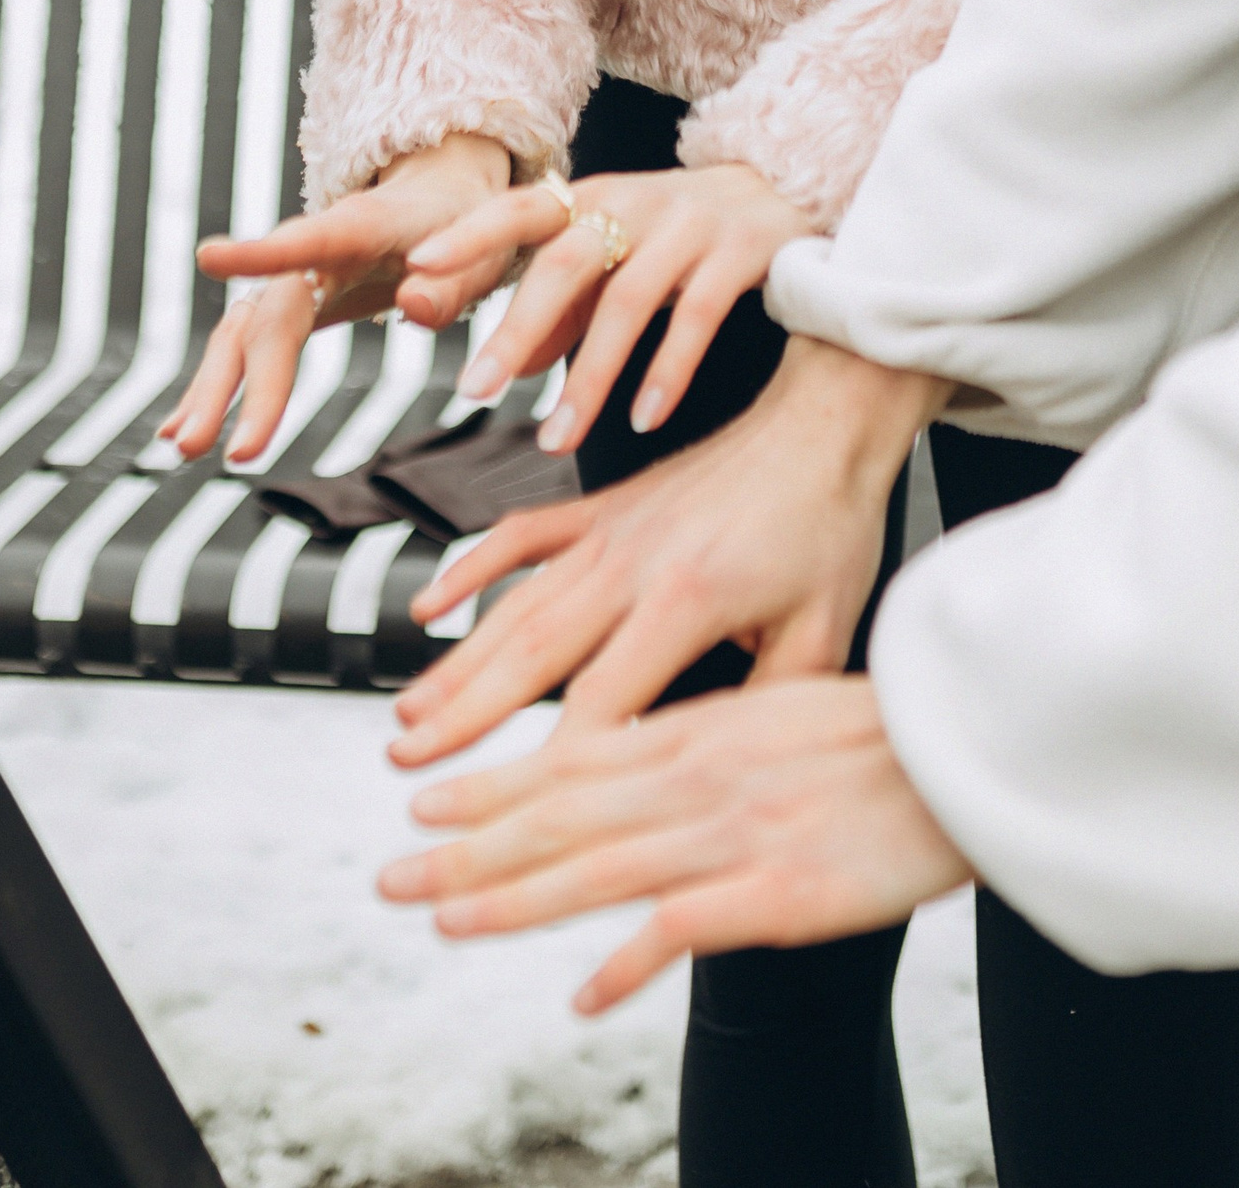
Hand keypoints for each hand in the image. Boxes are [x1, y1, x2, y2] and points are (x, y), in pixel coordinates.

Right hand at [159, 130, 516, 465]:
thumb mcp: (482, 248)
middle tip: (208, 448)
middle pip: (267, 315)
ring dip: (211, 389)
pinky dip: (217, 386)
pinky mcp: (293, 305)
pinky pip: (246, 347)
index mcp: (360, 229)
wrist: (441, 197)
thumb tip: (414, 310)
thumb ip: (454, 285)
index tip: (210, 256)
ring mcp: (296, 280)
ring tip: (180, 447)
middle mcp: (313, 254)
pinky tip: (181, 428)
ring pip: (242, 333)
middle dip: (236, 382)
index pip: (308, 240)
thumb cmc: (466, 225)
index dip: (261, 250)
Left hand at [380, 676, 973, 1010]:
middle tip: (395, 873)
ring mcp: (736, 834)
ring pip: (600, 867)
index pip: (574, 758)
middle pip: (564, 815)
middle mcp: (703, 777)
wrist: (974, 748)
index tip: (430, 804)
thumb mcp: (785, 712)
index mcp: (704, 733)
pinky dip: (630, 962)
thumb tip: (651, 771)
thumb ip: (712, 744)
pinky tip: (585, 994)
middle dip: (472, 847)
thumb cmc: (891, 736)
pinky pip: (685, 928)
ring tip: (447, 920)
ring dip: (516, 898)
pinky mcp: (780, 892)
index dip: (495, 785)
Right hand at [390, 337, 945, 760]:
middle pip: (533, 653)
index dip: (556, 763)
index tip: (513, 815)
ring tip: (408, 714)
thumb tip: (724, 772)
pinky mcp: (605, 506)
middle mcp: (633, 562)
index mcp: (687, 599)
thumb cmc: (830, 522)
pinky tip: (430, 602)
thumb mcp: (820, 629)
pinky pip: (524, 535)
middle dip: (466, 716)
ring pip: (515, 603)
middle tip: (408, 766)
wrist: (824, 423)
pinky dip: (472, 567)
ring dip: (457, 660)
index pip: (605, 702)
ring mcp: (611, 530)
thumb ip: (764, 704)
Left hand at [447, 160, 814, 457]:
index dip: (469, 234)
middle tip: (474, 391)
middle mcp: (638, 202)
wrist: (792, 187)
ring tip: (556, 439)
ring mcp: (691, 226)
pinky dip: (667, 371)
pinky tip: (644, 420)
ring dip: (589, 376)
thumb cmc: (685, 230)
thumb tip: (514, 365)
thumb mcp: (621, 253)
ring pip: (627, 301)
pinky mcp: (741, 253)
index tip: (417, 268)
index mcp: (595, 197)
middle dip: (516, 328)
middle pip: (567, 262)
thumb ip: (568, 305)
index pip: (520, 208)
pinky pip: (698, 317)